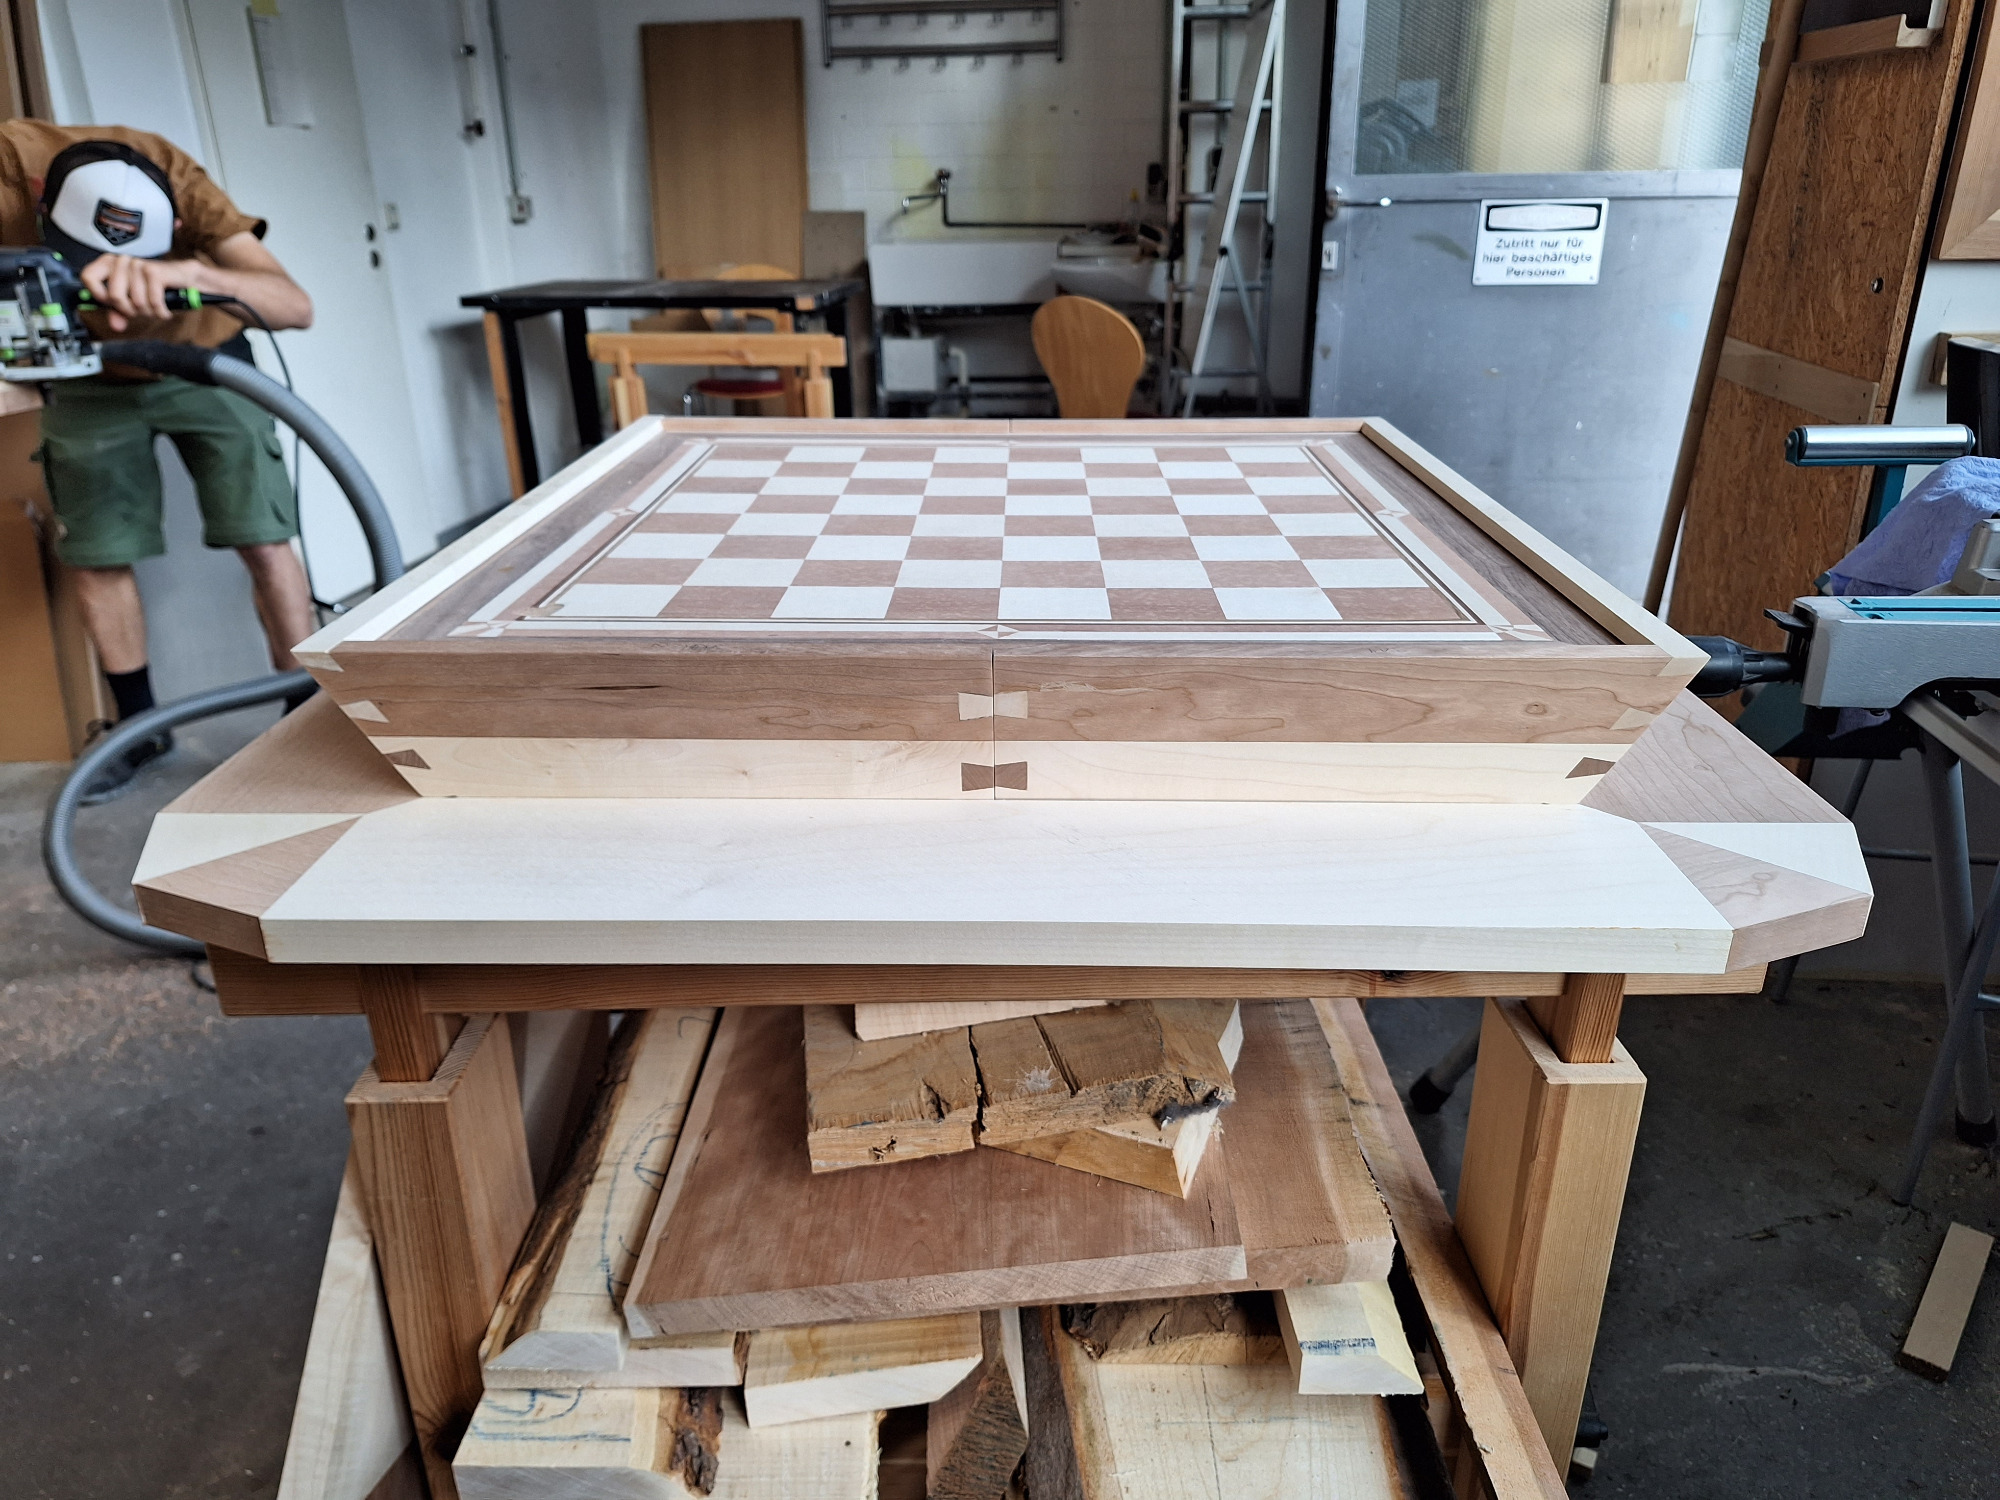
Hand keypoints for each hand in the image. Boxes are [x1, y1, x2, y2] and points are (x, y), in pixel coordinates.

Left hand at [79, 254, 207, 329]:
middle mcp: (121, 261)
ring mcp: (137, 265)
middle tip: (139, 310)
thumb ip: (119, 312)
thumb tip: (115, 325)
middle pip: (114, 296)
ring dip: (148, 312)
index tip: (109, 302)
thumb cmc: (155, 287)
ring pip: (135, 301)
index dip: (98, 294)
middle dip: (129, 310)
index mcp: (109, 265)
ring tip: (154, 309)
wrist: (183, 279)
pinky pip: (152, 301)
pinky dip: (161, 311)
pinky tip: (164, 311)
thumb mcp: (133, 301)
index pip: (88, 276)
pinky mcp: (154, 271)